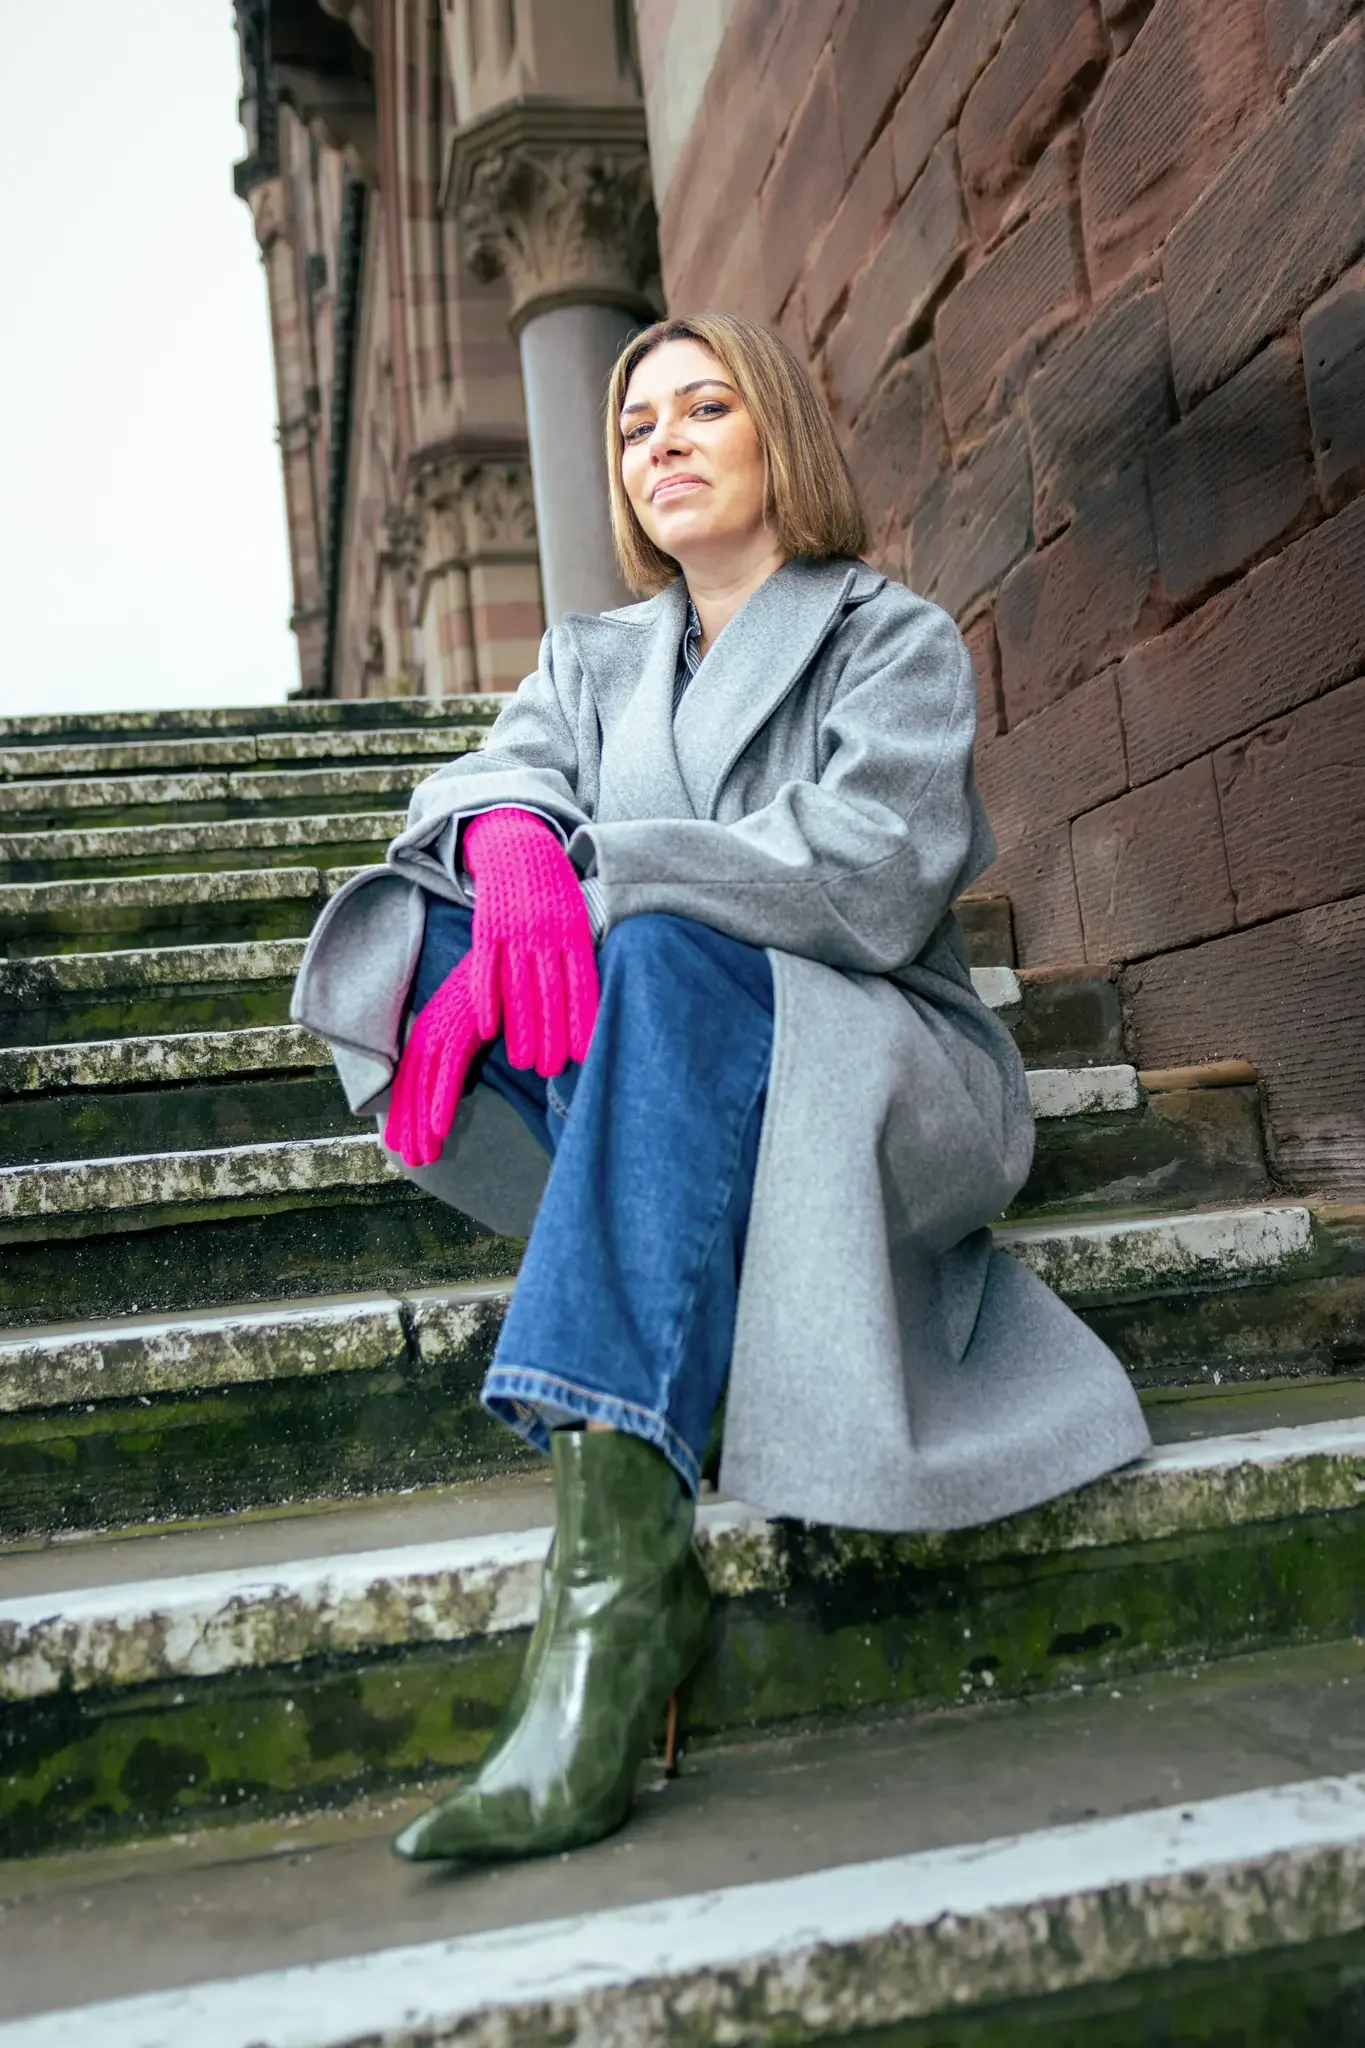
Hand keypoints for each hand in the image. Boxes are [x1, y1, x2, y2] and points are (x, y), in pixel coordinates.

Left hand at [384, 952, 485, 1167]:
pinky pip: (448, 1071)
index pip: (411, 1079)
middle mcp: (429, 1031)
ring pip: (423, 1086)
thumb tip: (465, 1073)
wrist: (508, 946)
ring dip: (421, 1124)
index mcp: (431, 1030)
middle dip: (410, 1126)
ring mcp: (441, 1029)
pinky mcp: (459, 1027)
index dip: (406, 1113)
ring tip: (422, 1156)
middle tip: (412, 1159)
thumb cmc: (499, 983)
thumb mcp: (477, 1020)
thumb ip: (467, 1044)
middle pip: (411, 1088)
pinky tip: (439, 1129)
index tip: (404, 1143)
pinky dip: (441, 1101)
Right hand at [463, 808, 597, 1073]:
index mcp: (574, 931)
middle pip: (551, 993)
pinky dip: (486, 999)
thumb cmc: (554, 889)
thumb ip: (583, 951)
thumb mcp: (578, 913)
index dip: (584, 1020)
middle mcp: (546, 933)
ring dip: (521, 1028)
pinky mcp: (486, 927)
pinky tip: (488, 1030)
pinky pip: (485, 969)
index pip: (582, 984)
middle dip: (553, 1035)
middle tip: (553, 1070)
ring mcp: (515, 930)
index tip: (586, 1054)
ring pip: (518, 987)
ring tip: (523, 1063)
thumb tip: (600, 996)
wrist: (518, 843)